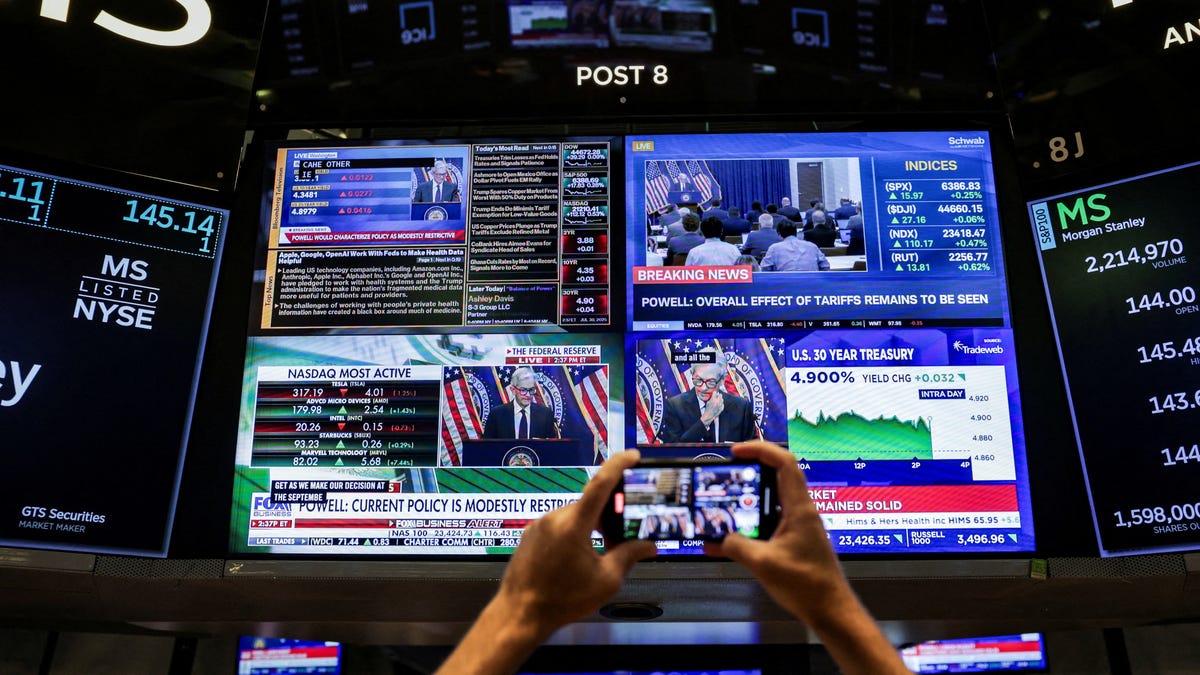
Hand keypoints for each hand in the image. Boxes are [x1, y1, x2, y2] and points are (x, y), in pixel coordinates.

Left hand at [435, 451, 657, 674]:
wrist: (519, 615)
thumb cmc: (561, 600)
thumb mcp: (605, 580)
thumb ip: (628, 556)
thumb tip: (649, 546)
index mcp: (573, 524)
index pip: (600, 484)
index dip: (619, 465)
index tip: (633, 455)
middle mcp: (554, 518)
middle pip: (590, 505)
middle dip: (609, 516)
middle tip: (623, 533)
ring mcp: (539, 525)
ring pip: (574, 517)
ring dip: (590, 528)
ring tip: (599, 554)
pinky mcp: (531, 535)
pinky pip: (558, 527)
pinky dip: (573, 535)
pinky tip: (577, 559)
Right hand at [700, 392, 724, 424]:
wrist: (709, 416)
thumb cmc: (707, 409)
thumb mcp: (708, 402)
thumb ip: (711, 398)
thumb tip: (714, 395)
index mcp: (713, 400)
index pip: (715, 392)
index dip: (714, 393)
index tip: (714, 393)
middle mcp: (718, 402)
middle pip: (720, 395)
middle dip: (718, 395)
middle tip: (716, 396)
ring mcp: (720, 405)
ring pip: (722, 399)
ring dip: (720, 399)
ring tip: (717, 401)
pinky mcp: (722, 408)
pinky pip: (722, 404)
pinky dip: (721, 403)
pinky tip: (718, 405)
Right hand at [703, 440, 851, 626]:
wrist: (830, 609)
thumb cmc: (808, 585)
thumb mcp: (763, 564)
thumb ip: (736, 546)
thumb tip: (717, 539)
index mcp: (799, 509)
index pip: (784, 462)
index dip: (760, 450)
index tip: (736, 452)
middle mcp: (801, 512)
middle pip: (777, 476)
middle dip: (750, 470)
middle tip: (727, 474)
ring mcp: (798, 525)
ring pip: (771, 500)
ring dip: (747, 500)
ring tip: (724, 504)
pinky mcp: (794, 540)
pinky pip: (769, 523)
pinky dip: (749, 526)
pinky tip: (728, 541)